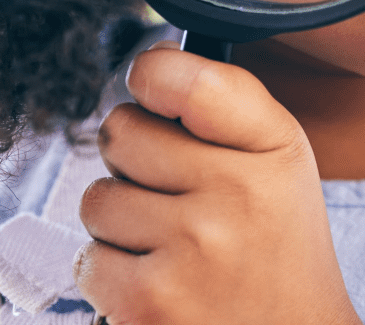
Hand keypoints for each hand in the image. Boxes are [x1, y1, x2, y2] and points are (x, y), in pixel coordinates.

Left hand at [74, 43, 361, 324]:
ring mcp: (193, 249)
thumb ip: (221, 104)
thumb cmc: (272, 246)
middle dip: (132, 161)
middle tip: (174, 195)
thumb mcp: (277, 161)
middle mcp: (238, 193)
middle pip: (121, 132)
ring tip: (171, 247)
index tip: (153, 91)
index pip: (188, 78)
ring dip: (120, 224)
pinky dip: (112, 276)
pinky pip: (87, 259)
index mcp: (273, 147)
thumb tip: (146, 64)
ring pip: (97, 199)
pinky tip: (159, 284)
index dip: (153, 75)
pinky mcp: (151, 302)